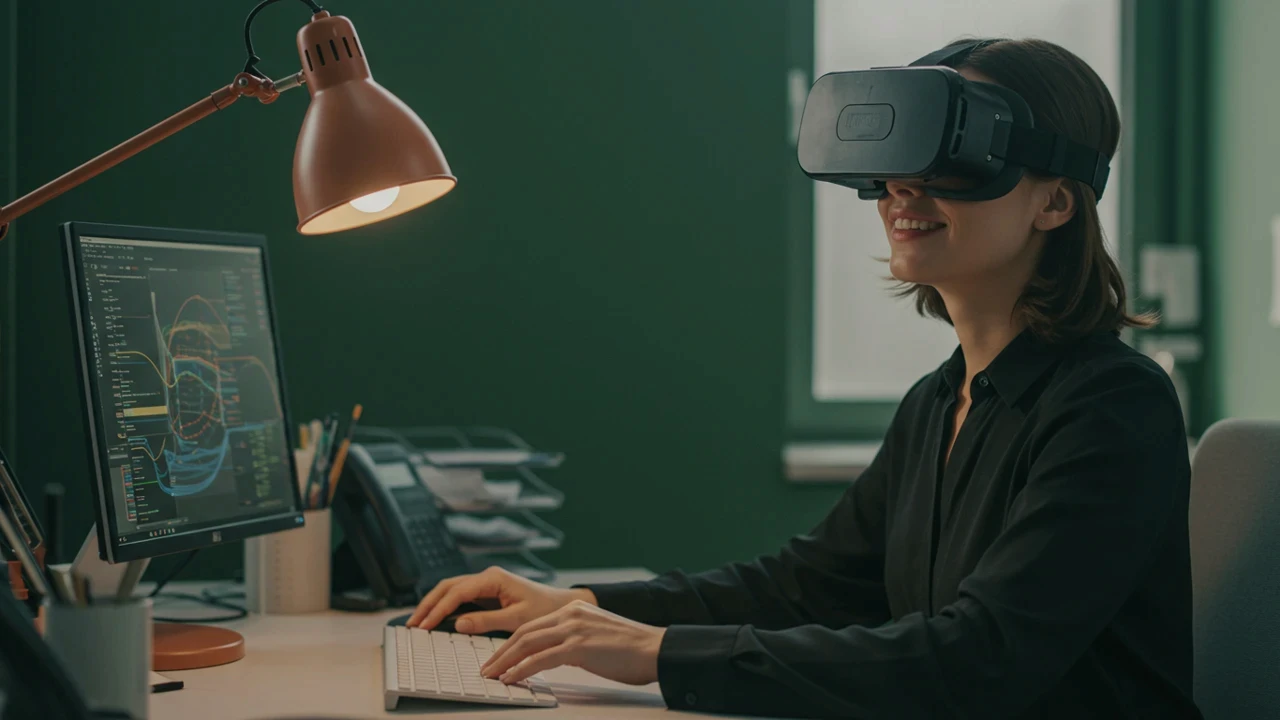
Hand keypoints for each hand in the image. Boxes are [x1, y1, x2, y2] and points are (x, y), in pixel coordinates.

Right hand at [407, 566, 596, 633]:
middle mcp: (486, 577)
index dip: (438, 609)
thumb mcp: (517, 619)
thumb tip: (459, 623)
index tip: (425, 625)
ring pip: (450, 589)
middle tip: (412, 624)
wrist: (561, 603)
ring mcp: (485, 583)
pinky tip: (435, 618)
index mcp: (493, 578)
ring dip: (433, 604)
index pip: (457, 592)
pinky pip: (459, 596)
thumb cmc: (544, 610)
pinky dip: (444, 606)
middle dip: (428, 604)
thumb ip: (487, 621)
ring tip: (418, 622)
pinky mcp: (486, 591)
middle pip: (447, 586)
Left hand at [480, 600, 665, 686]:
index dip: (510, 642)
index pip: (533, 625)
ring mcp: (574, 628)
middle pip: (524, 632)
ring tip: (492, 675)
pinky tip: (511, 678)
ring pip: (528, 643)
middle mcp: (571, 614)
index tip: (498, 657)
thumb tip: (555, 655)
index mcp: (574, 609)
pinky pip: (541, 659)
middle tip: (487, 667)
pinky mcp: (579, 646)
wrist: (656, 648)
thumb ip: (574, 639)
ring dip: (505, 661)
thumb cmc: (632, 648)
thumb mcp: (597, 635)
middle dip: (501, 652)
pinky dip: (522, 669)